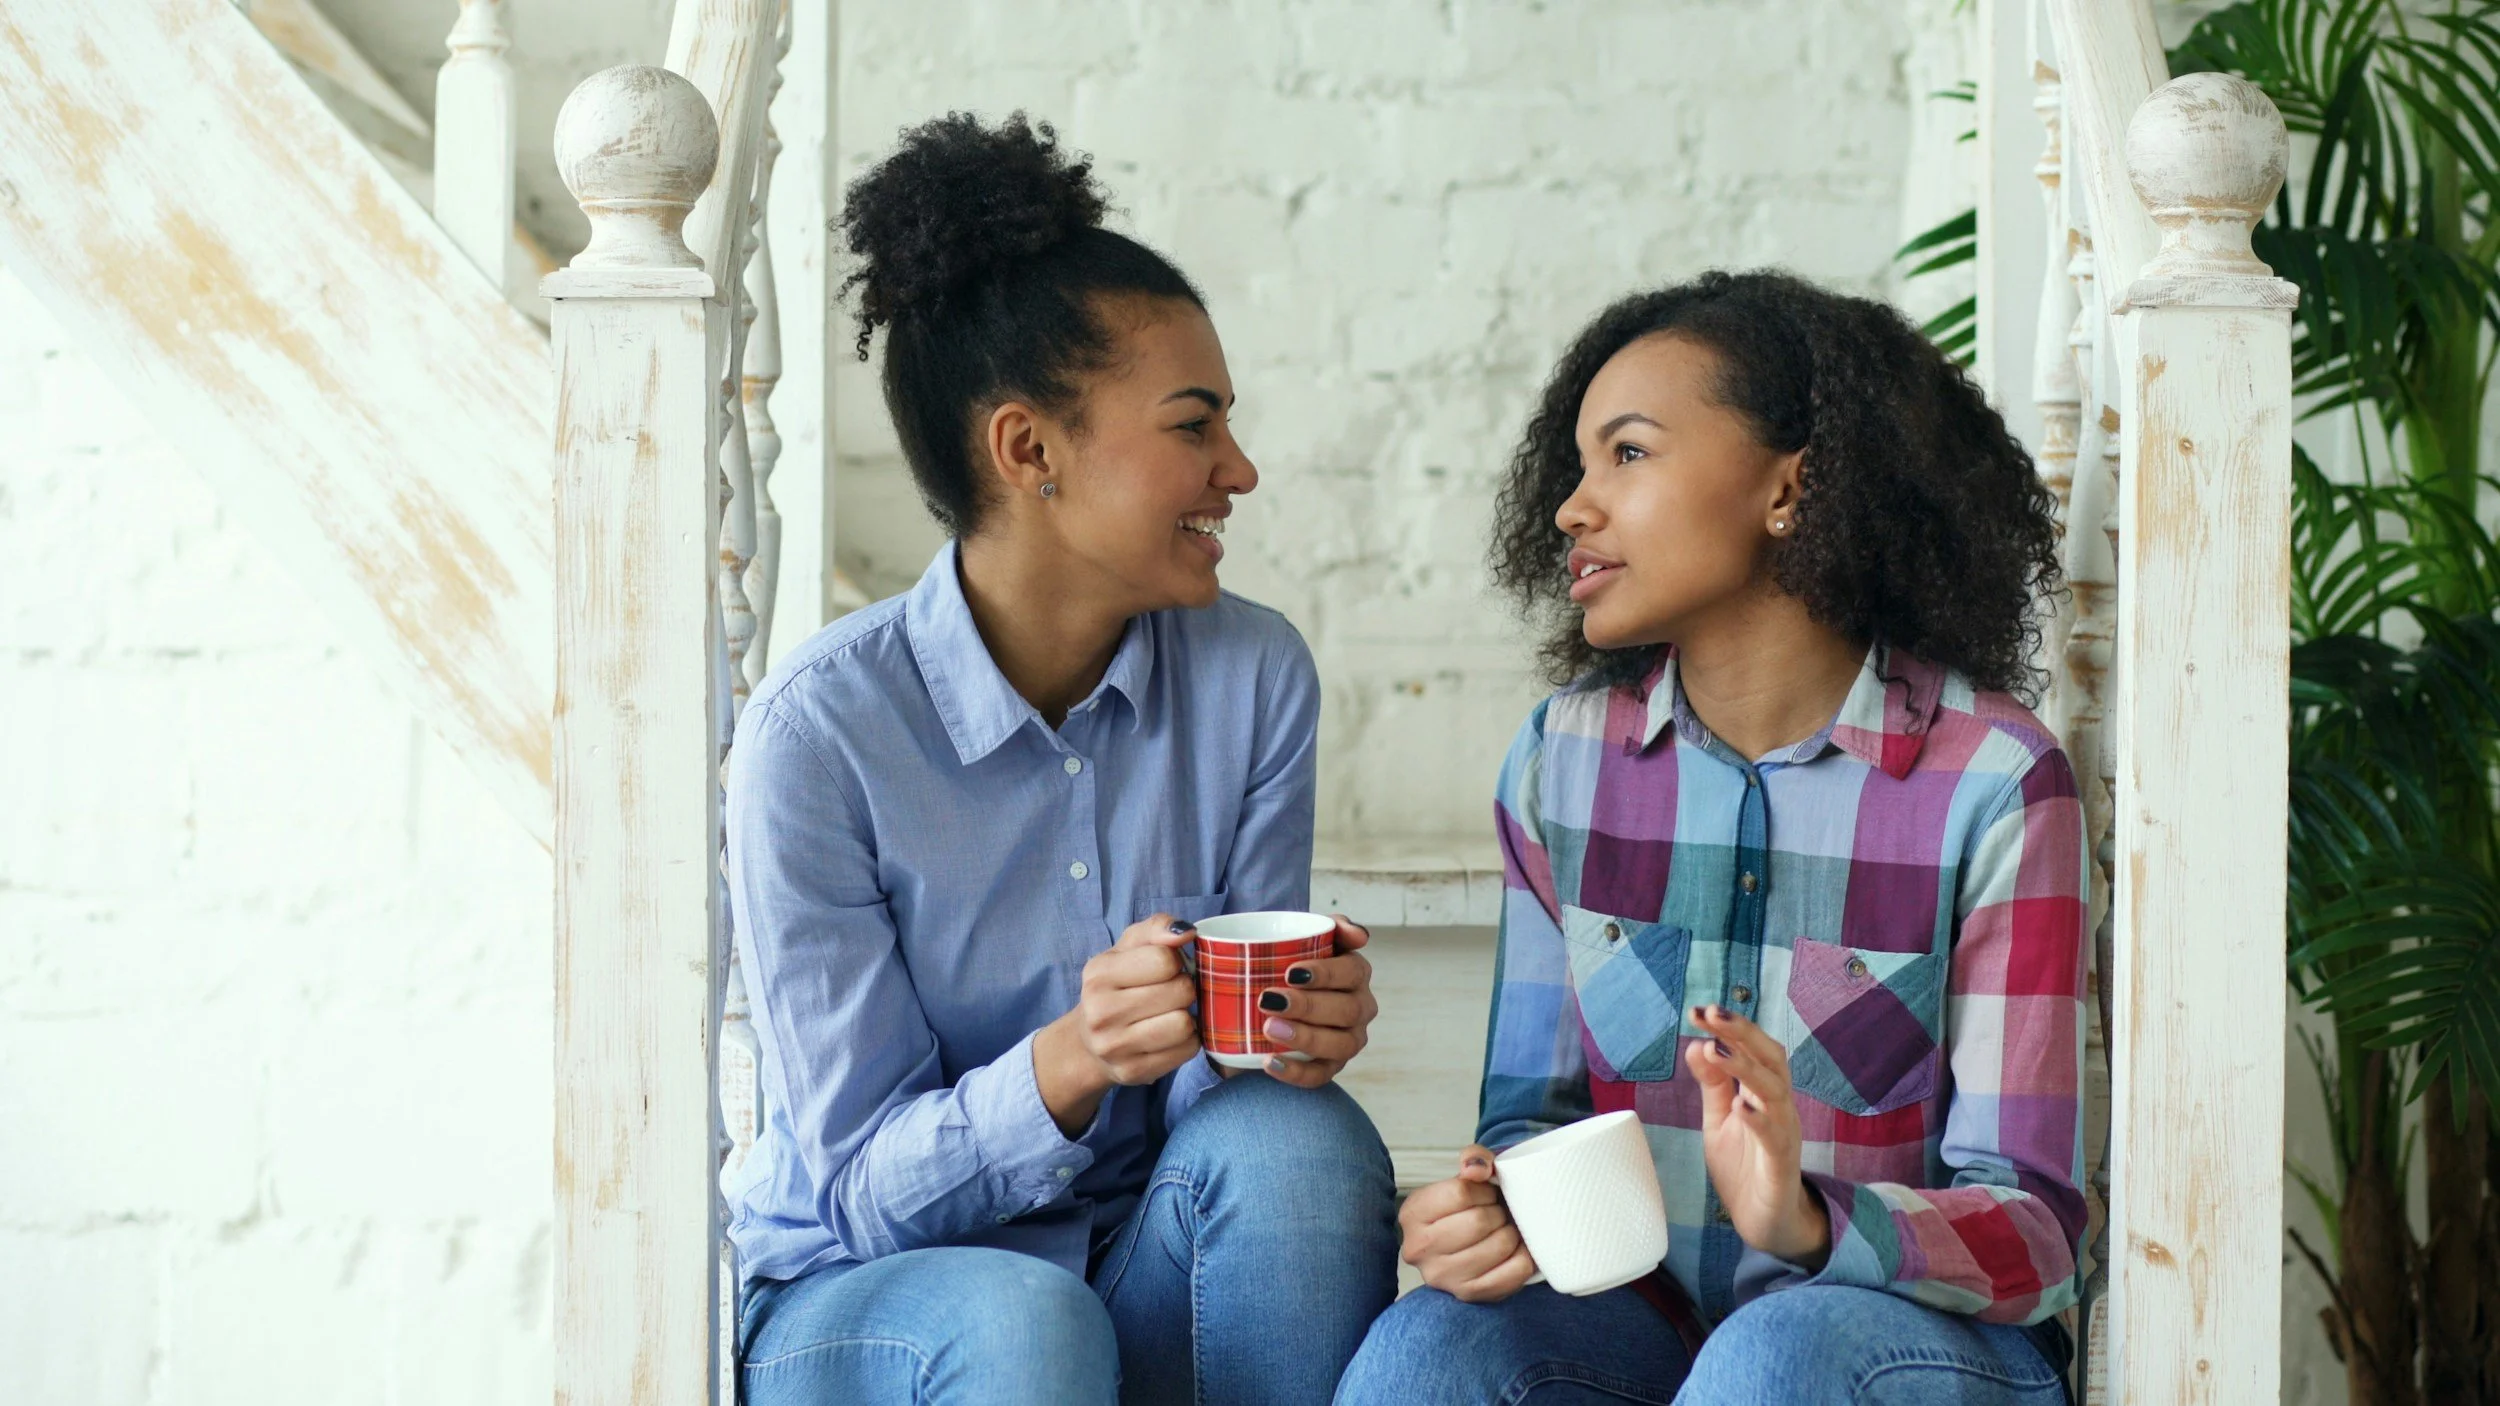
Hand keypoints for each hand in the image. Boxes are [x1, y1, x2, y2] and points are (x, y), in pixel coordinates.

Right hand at [1033, 915, 1200, 1134]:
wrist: (1089, 1042)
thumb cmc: (1117, 985)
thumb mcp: (1129, 948)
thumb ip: (1157, 928)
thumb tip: (1186, 932)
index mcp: (1099, 974)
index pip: (1164, 960)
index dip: (1175, 961)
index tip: (1165, 969)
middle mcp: (1100, 1012)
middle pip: (1180, 991)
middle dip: (1183, 988)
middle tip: (1169, 994)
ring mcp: (1115, 1047)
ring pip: (1185, 1024)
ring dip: (1187, 1016)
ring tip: (1170, 1014)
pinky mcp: (1133, 1072)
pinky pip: (1187, 1050)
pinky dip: (1187, 1040)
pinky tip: (1169, 1035)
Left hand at [1252, 914, 1377, 1087]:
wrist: (1263, 1000)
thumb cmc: (1287, 963)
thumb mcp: (1302, 938)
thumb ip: (1328, 926)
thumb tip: (1360, 936)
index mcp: (1356, 973)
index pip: (1353, 972)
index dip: (1326, 973)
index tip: (1290, 973)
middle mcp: (1360, 1008)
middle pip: (1347, 1010)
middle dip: (1309, 1006)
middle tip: (1269, 1000)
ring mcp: (1348, 1039)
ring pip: (1340, 1045)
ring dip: (1305, 1038)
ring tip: (1268, 1028)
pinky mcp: (1330, 1066)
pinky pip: (1321, 1076)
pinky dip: (1296, 1073)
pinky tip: (1270, 1062)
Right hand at [1400, 1145, 1538, 1302]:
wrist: (1467, 1245)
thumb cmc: (1467, 1207)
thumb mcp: (1464, 1176)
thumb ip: (1473, 1159)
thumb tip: (1479, 1169)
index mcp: (1413, 1213)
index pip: (1461, 1192)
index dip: (1484, 1190)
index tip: (1486, 1195)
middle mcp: (1419, 1248)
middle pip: (1479, 1221)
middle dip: (1498, 1212)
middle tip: (1498, 1213)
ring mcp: (1442, 1276)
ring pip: (1499, 1246)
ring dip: (1511, 1233)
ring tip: (1504, 1230)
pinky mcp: (1468, 1294)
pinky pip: (1514, 1272)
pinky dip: (1524, 1257)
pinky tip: (1515, 1250)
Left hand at [1684, 1004, 1830, 1267]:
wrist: (1766, 1221)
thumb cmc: (1745, 1167)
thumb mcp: (1720, 1121)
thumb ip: (1712, 1086)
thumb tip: (1696, 1044)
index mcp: (1763, 1092)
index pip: (1751, 1049)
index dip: (1729, 1028)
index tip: (1697, 1011)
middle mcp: (1779, 1105)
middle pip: (1770, 1058)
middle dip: (1742, 1032)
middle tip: (1712, 1013)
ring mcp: (1784, 1132)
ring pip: (1775, 1090)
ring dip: (1746, 1066)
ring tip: (1718, 1048)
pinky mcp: (1782, 1162)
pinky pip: (1774, 1136)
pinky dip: (1758, 1118)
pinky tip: (1740, 1105)